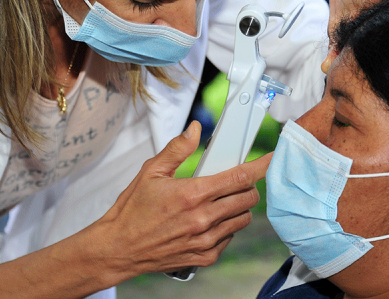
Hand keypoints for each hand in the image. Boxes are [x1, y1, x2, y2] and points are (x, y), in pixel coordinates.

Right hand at [90, 121, 269, 281]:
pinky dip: (227, 227)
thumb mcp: (151, 172)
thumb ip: (177, 149)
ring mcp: (205, 240)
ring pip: (242, 219)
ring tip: (220, 201)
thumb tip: (194, 130)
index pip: (239, 177)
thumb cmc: (131, 212)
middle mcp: (202, 219)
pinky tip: (210, 221)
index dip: (260, 166)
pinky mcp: (204, 257)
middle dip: (247, 186)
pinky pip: (230, 238)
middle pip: (247, 198)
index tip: (270, 159)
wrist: (118, 248)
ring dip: (238, 207)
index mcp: (192, 194)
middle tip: (234, 181)